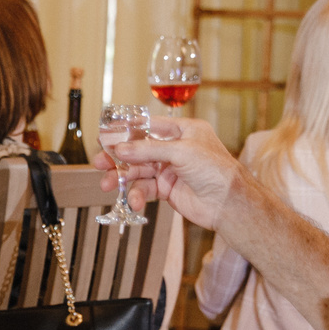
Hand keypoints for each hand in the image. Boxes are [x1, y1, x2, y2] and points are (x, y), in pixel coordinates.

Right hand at [111, 117, 246, 230]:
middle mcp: (175, 149)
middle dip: (118, 157)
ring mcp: (170, 170)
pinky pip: (145, 189)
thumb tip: (121, 148)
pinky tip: (133, 200)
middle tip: (100, 162)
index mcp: (183, 131)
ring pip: (139, 171)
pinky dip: (136, 194)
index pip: (149, 126)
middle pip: (139, 150)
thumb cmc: (216, 170)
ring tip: (108, 184)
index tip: (107, 134)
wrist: (228, 203)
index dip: (127, 130)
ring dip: (122, 178)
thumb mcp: (181, 151)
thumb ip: (148, 149)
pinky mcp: (167, 189)